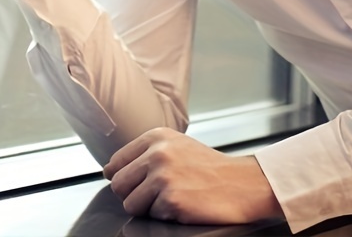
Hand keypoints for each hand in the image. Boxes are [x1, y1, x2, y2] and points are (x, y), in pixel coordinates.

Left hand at [103, 128, 282, 224]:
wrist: (241, 183)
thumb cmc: (208, 168)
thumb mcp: (176, 146)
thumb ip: (145, 153)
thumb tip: (110, 171)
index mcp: (156, 136)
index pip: (116, 162)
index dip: (124, 178)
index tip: (139, 182)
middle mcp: (157, 152)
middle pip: (118, 184)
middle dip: (134, 194)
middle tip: (158, 193)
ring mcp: (163, 176)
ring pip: (130, 203)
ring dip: (148, 207)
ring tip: (173, 197)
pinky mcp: (171, 200)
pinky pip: (151, 216)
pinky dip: (165, 215)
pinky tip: (184, 204)